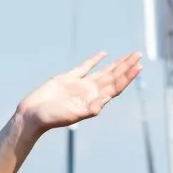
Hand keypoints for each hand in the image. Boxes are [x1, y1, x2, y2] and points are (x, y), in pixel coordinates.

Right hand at [17, 51, 142, 132]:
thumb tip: (106, 100)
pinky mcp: (68, 78)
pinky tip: (104, 54)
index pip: (116, 87)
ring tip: (129, 55)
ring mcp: (80, 85)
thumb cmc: (52, 117)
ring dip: (116, 64)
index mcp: (94, 100)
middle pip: (113, 77)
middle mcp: (90, 92)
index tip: (138, 66)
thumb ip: (89, 109)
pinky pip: (85, 67)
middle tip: (139, 54)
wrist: (33, 114)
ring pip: (103, 71)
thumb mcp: (73, 115)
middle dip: (126, 66)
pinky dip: (95, 60)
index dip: (128, 76)